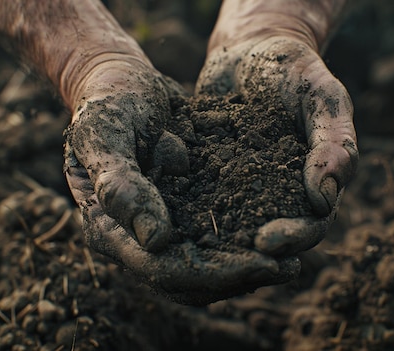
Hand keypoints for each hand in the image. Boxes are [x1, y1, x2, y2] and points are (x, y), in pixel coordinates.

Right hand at [63, 59, 298, 303]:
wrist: (118, 82)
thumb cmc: (105, 102)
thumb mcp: (103, 135)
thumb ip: (120, 185)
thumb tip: (156, 241)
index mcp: (107, 229)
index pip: (162, 267)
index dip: (212, 272)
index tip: (261, 263)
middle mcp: (134, 237)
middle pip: (187, 278)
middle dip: (237, 277)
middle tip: (287, 268)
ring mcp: (157, 225)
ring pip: (203, 264)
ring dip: (244, 268)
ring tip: (290, 262)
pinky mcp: (180, 209)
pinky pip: (212, 237)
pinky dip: (241, 241)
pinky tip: (276, 235)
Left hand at [196, 36, 357, 255]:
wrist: (250, 50)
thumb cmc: (296, 72)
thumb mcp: (323, 99)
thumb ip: (333, 144)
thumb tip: (325, 199)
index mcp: (313, 186)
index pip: (310, 225)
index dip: (293, 238)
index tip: (267, 240)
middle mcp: (276, 195)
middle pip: (268, 236)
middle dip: (247, 249)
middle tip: (226, 253)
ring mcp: (239, 189)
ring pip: (229, 225)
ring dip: (213, 240)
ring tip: (190, 245)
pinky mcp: (206, 177)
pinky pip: (195, 197)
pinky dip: (183, 208)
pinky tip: (164, 213)